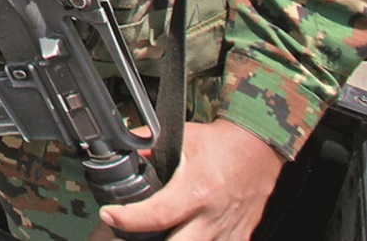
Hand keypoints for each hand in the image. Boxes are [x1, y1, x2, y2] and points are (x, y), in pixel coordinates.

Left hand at [101, 119, 284, 239]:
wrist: (259, 148)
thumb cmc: (220, 143)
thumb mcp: (181, 136)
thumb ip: (147, 144)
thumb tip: (121, 151)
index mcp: (197, 190)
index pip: (158, 215)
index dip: (128, 219)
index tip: (109, 215)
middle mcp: (213, 216)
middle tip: (125, 236)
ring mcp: (228, 230)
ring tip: (150, 236)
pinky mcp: (240, 236)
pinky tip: (179, 236)